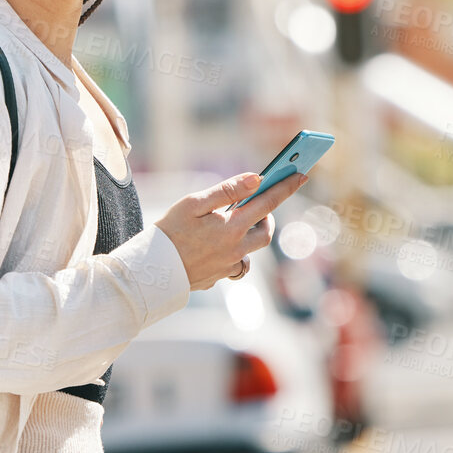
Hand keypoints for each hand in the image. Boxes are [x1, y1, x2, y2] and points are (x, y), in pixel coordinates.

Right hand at [156, 171, 309, 290]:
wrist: (150, 271)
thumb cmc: (169, 232)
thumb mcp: (193, 204)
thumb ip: (227, 191)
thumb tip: (256, 179)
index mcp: (231, 228)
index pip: (267, 203)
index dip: (286, 188)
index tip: (302, 175)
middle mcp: (236, 249)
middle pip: (266, 232)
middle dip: (266, 217)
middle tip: (254, 206)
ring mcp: (229, 266)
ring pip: (252, 251)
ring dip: (249, 237)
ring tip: (231, 225)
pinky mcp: (219, 277)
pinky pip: (237, 266)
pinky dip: (235, 256)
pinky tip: (217, 248)